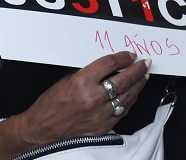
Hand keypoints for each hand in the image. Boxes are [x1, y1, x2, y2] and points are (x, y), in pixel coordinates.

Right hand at [7, 52, 149, 148]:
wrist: (40, 130)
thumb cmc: (49, 106)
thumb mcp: (66, 80)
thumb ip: (88, 72)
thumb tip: (108, 66)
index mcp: (81, 83)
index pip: (111, 64)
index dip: (124, 57)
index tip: (130, 55)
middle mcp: (92, 98)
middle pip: (124, 80)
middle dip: (138, 69)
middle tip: (145, 63)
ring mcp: (99, 114)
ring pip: (128, 96)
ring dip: (138, 85)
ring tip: (143, 77)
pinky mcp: (102, 127)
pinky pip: (122, 112)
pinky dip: (129, 102)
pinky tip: (132, 95)